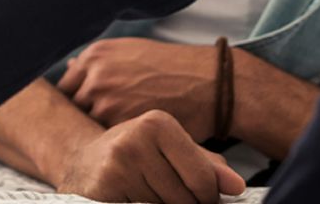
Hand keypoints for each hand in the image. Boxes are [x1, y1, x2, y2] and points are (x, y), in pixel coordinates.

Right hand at [56, 111, 244, 203]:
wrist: (82, 161)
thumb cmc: (136, 155)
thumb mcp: (171, 150)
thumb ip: (206, 165)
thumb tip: (237, 186)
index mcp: (158, 123)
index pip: (203, 180)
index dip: (205, 197)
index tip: (196, 194)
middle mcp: (135, 138)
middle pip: (184, 199)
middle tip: (164, 193)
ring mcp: (116, 163)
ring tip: (144, 194)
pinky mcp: (102, 186)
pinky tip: (129, 199)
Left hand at [58, 38, 218, 140]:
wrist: (209, 83)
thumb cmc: (173, 67)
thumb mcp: (131, 52)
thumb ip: (98, 63)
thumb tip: (68, 68)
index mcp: (95, 55)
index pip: (67, 87)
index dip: (78, 101)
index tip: (89, 112)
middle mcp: (95, 75)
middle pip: (74, 106)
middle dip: (86, 116)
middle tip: (100, 127)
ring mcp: (105, 99)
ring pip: (89, 124)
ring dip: (99, 130)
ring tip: (116, 137)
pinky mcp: (121, 122)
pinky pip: (106, 138)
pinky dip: (114, 142)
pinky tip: (127, 142)